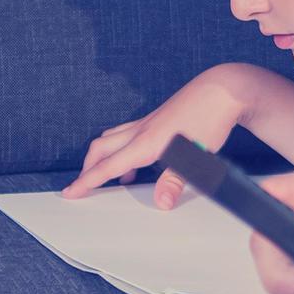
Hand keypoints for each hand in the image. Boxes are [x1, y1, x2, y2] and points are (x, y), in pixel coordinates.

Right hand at [62, 67, 244, 206]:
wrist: (222, 90)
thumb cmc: (210, 118)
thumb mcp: (195, 156)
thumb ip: (175, 181)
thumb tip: (161, 203)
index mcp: (146, 142)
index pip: (108, 166)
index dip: (87, 181)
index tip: (70, 192)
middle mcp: (141, 130)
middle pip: (101, 149)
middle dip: (88, 168)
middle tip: (82, 186)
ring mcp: (148, 122)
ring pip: (112, 138)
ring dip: (103, 156)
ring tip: (108, 177)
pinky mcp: (156, 118)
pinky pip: (127, 133)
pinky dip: (121, 148)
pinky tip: (136, 160)